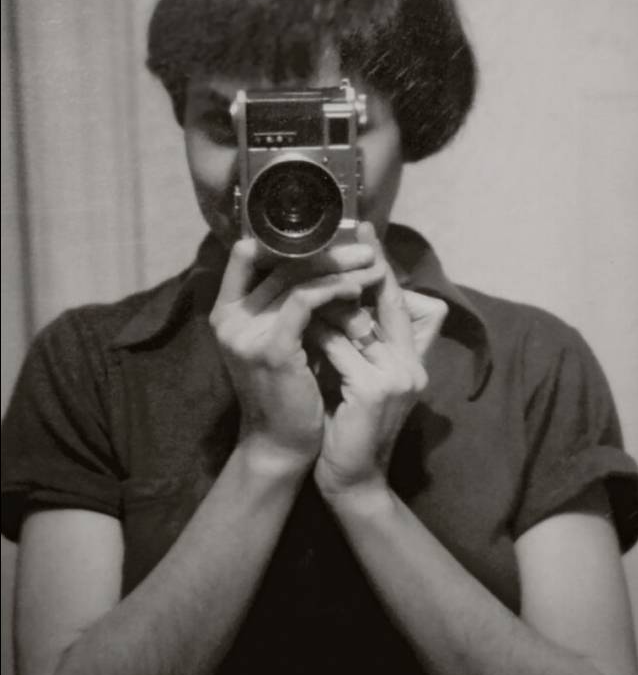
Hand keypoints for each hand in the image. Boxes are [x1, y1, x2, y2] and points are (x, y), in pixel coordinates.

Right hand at [209, 238, 383, 471]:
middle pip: (279, 262)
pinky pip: (304, 302)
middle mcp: (229, 317)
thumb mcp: (285, 339)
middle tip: (366, 246)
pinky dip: (334, 291)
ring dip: (339, 267)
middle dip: (328, 251)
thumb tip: (328, 260)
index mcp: (227, 310)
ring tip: (372, 264)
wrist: (283, 443)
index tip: (332, 232)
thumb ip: (290, 304)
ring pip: (295, 278)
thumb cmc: (291, 390)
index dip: (289, 238)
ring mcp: (246, 332)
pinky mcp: (270, 348)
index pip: (250, 255)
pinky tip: (358, 290)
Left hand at [311, 228, 446, 497]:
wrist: (352, 480)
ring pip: (354, 321)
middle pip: (385, 299)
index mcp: (411, 359)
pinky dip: (317, 334)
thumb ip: (358, 344)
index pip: (396, 300)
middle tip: (339, 231)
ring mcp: (397, 377)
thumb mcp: (358, 380)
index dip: (380, 264)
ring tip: (301, 277)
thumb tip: (334, 300)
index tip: (362, 231)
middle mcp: (411, 364)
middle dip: (358, 263)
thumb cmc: (348, 427)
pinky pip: (338, 348)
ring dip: (325, 302)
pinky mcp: (374, 390)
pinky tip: (297, 324)